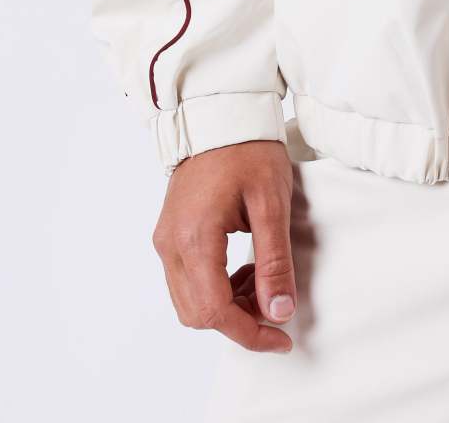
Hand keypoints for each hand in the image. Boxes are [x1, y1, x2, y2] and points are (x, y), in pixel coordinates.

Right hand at [152, 139, 297, 352]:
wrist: (221, 111)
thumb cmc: (248, 148)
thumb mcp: (271, 203)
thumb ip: (273, 261)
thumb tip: (278, 311)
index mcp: (194, 238)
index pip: (214, 311)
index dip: (249, 333)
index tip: (282, 338)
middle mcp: (170, 244)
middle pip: (197, 313)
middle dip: (238, 321)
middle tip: (276, 306)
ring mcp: (166, 239)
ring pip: (189, 301)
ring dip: (227, 305)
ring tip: (263, 281)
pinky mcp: (170, 233)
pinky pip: (187, 279)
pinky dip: (215, 287)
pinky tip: (245, 268)